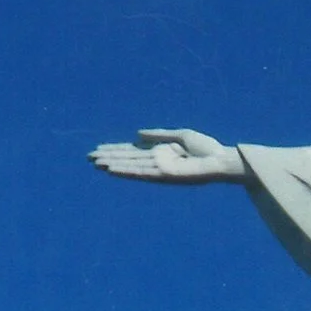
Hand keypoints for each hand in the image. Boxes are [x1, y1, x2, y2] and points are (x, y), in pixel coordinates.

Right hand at [88, 128, 246, 183]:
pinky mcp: (165, 175)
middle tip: (89, 158)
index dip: (116, 150)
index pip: (133, 152)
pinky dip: (127, 171)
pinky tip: (112, 170)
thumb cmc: (207, 149)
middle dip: (110, 158)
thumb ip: (159, 135)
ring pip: (131, 167)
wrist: (221, 159)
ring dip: (113, 165)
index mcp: (161, 152)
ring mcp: (160, 170)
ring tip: (95, 163)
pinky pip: (142, 173)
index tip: (99, 149)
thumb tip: (137, 134)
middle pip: (128, 159)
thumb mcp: (181, 136)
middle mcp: (158, 162)